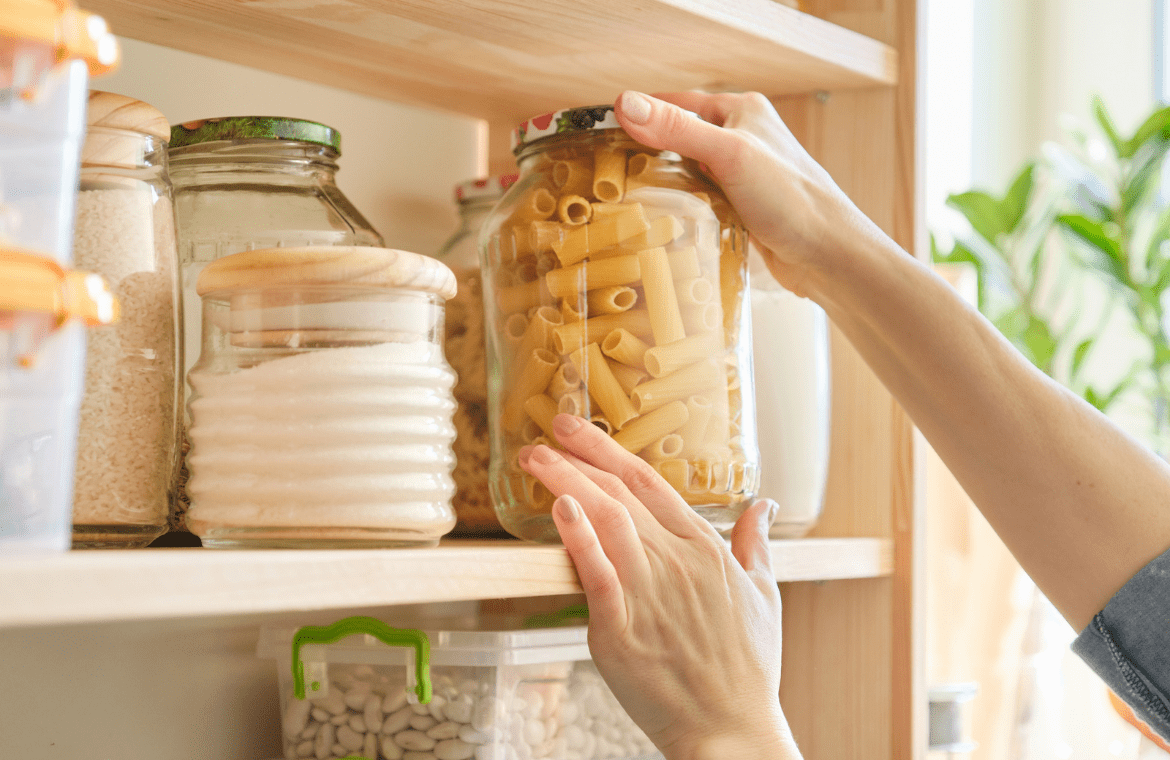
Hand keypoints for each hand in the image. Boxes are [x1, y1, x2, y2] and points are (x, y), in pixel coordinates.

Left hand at [518, 414, 801, 759]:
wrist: (730, 729)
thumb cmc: (747, 669)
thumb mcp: (765, 596)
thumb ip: (758, 545)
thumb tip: (764, 506)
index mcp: (705, 549)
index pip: (649, 484)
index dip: (608, 450)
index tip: (577, 429)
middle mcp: (676, 562)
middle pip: (620, 494)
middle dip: (578, 456)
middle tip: (545, 431)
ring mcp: (649, 593)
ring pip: (606, 520)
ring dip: (567, 482)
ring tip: (535, 459)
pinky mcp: (622, 629)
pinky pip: (598, 573)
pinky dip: (579, 537)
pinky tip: (560, 508)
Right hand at [613, 89, 877, 298]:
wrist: (828, 255)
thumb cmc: (792, 200)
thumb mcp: (728, 155)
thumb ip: (677, 130)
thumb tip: (626, 105)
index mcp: (742, 111)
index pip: (677, 104)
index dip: (642, 117)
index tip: (605, 134)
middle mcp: (743, 138)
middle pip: (680, 139)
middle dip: (649, 154)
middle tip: (611, 172)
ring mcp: (743, 174)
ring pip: (689, 172)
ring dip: (665, 185)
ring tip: (631, 198)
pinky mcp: (742, 206)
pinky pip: (700, 199)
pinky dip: (682, 208)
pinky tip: (666, 221)